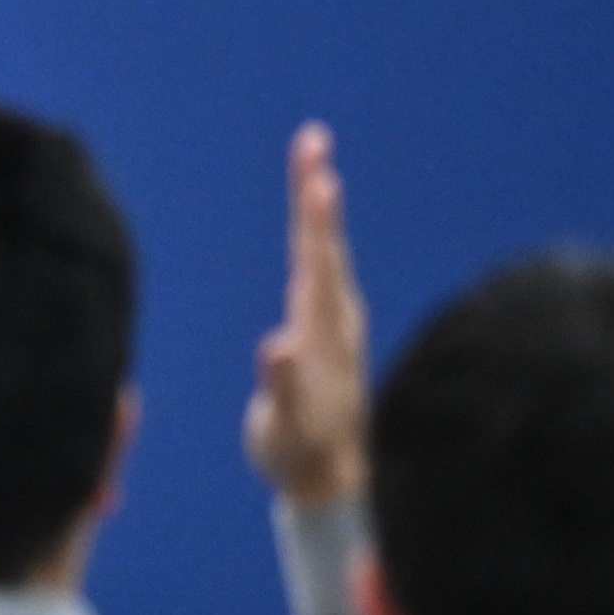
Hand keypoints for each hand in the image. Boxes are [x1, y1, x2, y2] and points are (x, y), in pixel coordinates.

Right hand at [246, 120, 369, 505]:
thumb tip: (280, 345)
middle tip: (312, 139)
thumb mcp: (287, 428)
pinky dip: (315, 233)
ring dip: (317, 205)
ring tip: (313, 162)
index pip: (317, 265)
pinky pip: (319, 265)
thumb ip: (284, 386)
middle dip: (315, 191)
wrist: (334, 475)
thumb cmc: (302, 453)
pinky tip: (313, 219)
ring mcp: (332, 321)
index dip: (317, 222)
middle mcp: (333, 319)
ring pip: (325, 251)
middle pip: (323, 244)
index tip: (321, 178)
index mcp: (321, 333)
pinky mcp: (324, 327)